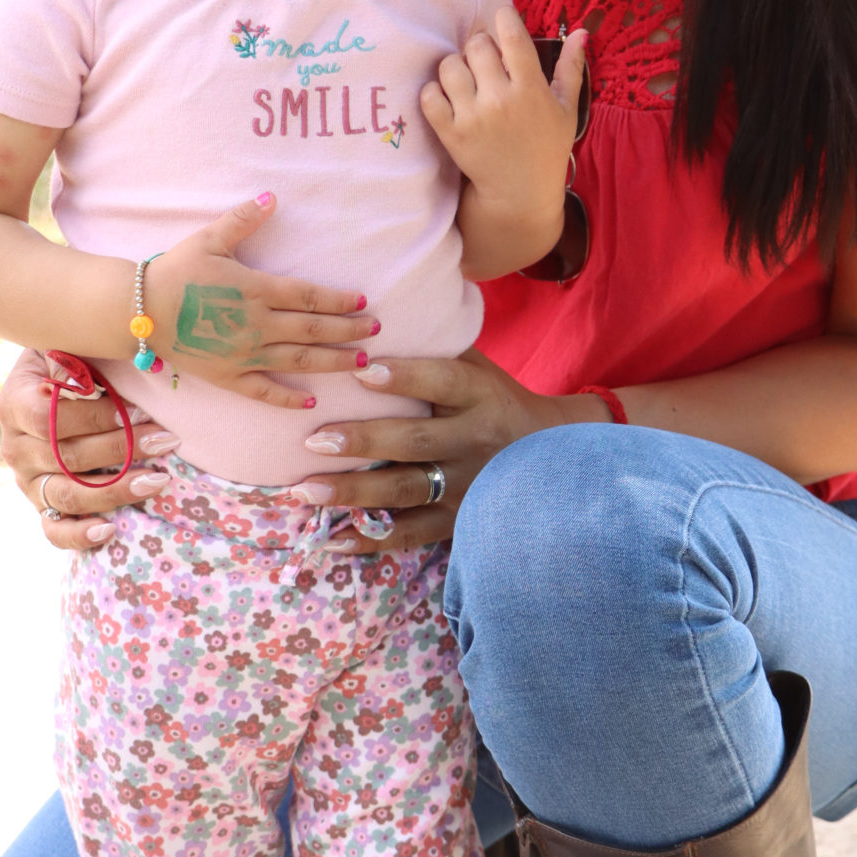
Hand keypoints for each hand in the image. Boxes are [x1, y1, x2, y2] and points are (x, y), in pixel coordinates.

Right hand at [0, 344, 180, 553]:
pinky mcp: (42, 505)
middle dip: (122, 450)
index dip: (97, 418)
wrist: (51, 383)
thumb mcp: (65, 345)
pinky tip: (110, 531)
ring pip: (67, 495)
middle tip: (167, 440)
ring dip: (116, 491)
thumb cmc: (69, 359)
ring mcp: (27, 481)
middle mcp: (15, 447)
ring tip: (158, 480)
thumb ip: (73, 358)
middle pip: (66, 458)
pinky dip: (79, 536)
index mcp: (14, 404)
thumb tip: (95, 380)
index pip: (50, 419)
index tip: (142, 411)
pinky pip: (55, 531)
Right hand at [146, 194, 375, 404]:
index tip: (363, 302)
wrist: (138, 311)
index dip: (340, 301)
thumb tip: (271, 197)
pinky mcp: (228, 377)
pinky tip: (311, 400)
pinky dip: (289, 398)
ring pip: (299, 361)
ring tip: (360, 362)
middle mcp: (258, 325)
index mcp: (257, 290)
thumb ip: (242, 220)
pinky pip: (264, 392)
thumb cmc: (174, 271)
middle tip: (375, 331)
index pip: (310, 296)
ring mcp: (245, 355)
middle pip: (313, 330)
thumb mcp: (208, 239)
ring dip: (333, 362)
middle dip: (348, 331)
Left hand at [288, 349, 591, 551]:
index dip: (405, 377)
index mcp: (480, 396)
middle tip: (314, 441)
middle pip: (416, 442)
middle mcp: (474, 441)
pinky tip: (331, 538)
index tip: (362, 372)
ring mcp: (467, 486)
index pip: (444, 382)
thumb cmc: (496, 402)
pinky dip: (371, 538)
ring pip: (406, 492)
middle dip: (363, 442)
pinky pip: (411, 534)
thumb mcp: (479, 369)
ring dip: (353, 493)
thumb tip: (372, 318)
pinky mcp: (459, 522)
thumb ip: (437, 349)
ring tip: (306, 492)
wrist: (550, 457)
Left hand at [421, 10, 585, 210]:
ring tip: (466, 79)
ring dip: (456, 66)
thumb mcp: (567, 109)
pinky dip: (434, 91)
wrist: (520, 193)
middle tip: (485, 60)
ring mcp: (472, 117)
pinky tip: (448, 97)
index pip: (511, 36)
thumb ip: (571, 68)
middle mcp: (500, 100)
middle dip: (480, 46)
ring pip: (449, 66)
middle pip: (476, 46)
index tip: (502, 19)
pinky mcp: (450, 133)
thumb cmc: (546, 147)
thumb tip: (581, 31)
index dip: (504, 18)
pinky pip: (429, 96)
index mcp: (530, 89)